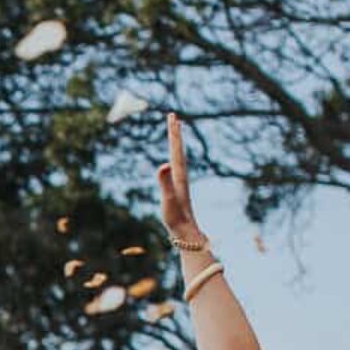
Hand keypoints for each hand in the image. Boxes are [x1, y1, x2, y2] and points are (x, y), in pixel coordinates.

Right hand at [155, 113, 204, 244]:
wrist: (186, 232)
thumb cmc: (176, 218)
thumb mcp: (168, 199)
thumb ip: (165, 182)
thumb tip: (163, 164)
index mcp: (178, 175)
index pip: (175, 149)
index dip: (173, 133)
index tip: (172, 116)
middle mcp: (180, 176)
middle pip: (177, 149)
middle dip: (175, 133)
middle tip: (173, 117)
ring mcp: (179, 182)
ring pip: (177, 157)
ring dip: (175, 144)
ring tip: (174, 134)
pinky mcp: (177, 189)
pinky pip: (175, 167)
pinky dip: (173, 158)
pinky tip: (172, 160)